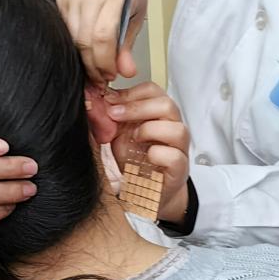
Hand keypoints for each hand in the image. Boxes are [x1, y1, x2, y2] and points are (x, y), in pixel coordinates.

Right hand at [57, 0, 147, 84]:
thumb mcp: (136, 12)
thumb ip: (128, 44)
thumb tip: (126, 71)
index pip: (104, 36)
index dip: (106, 61)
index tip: (111, 74)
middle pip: (84, 40)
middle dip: (93, 66)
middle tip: (102, 77)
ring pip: (71, 37)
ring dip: (82, 58)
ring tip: (94, 68)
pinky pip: (64, 29)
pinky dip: (73, 45)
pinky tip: (84, 51)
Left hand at [104, 82, 189, 220]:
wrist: (144, 189)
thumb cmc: (135, 159)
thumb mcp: (118, 133)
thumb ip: (112, 117)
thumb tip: (98, 98)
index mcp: (158, 113)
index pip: (153, 90)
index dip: (131, 93)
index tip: (111, 101)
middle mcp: (172, 126)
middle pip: (167, 104)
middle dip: (137, 108)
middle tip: (115, 115)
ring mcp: (179, 148)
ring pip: (177, 129)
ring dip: (150, 130)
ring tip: (135, 138)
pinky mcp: (180, 168)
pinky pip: (175, 156)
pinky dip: (157, 155)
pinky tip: (147, 157)